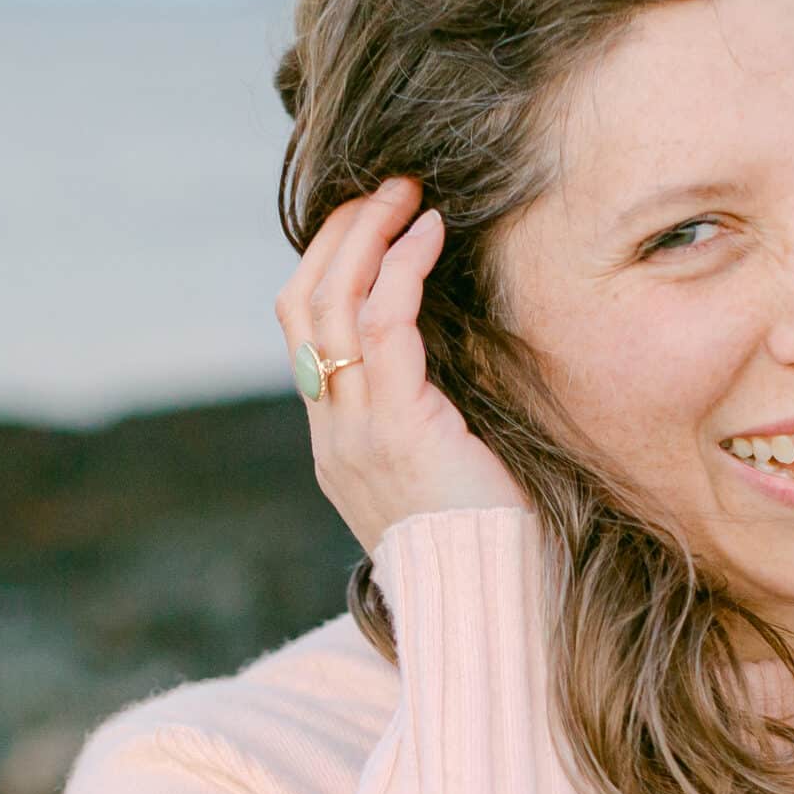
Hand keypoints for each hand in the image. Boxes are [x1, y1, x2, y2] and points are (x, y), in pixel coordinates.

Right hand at [276, 176, 532, 547]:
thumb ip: (433, 420)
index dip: (330, 266)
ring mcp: (354, 433)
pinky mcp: (396, 430)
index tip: (374, 222)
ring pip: (330, 304)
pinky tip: (432, 236)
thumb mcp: (450, 472)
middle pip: (300, 305)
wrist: (493, 605)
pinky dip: (403, 269)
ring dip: (367, 235)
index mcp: (337, 444)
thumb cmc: (491, 543)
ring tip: (407, 194)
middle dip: (339, 236)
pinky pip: (384, 325)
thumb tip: (463, 361)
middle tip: (386, 188)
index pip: (303, 333)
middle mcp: (332, 434)